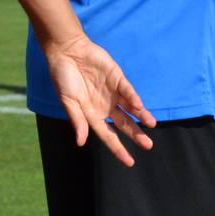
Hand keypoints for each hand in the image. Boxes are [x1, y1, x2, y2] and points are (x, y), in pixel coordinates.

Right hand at [41, 33, 156, 166]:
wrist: (68, 53)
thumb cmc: (63, 79)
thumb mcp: (68, 102)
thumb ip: (77, 120)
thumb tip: (81, 143)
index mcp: (92, 115)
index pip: (108, 136)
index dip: (118, 149)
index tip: (130, 162)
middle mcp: (105, 106)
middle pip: (124, 124)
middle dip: (136, 135)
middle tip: (148, 146)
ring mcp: (113, 93)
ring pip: (130, 109)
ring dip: (141, 116)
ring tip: (151, 125)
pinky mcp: (118, 79)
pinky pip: (128, 91)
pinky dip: (133, 98)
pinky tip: (139, 106)